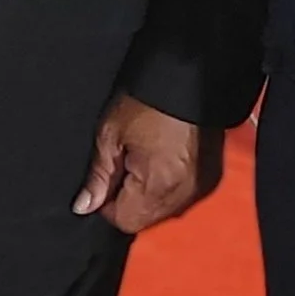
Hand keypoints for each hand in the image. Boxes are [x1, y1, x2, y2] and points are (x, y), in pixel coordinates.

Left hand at [74, 96, 223, 234]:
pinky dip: (170, 185)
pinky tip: (164, 156)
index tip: (107, 175)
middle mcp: (184, 194)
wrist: (190, 75)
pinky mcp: (211, 178)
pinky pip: (182, 196)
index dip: (107, 202)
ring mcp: (202, 188)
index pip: (124, 220)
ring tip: (147, 155)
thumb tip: (83, 206)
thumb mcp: (111, 133)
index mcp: (159, 185)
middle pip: (146, 219)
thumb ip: (98, 175)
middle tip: (126, 159)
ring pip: (164, 209)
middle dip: (129, 198)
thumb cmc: (147, 99)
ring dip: (150, 193)